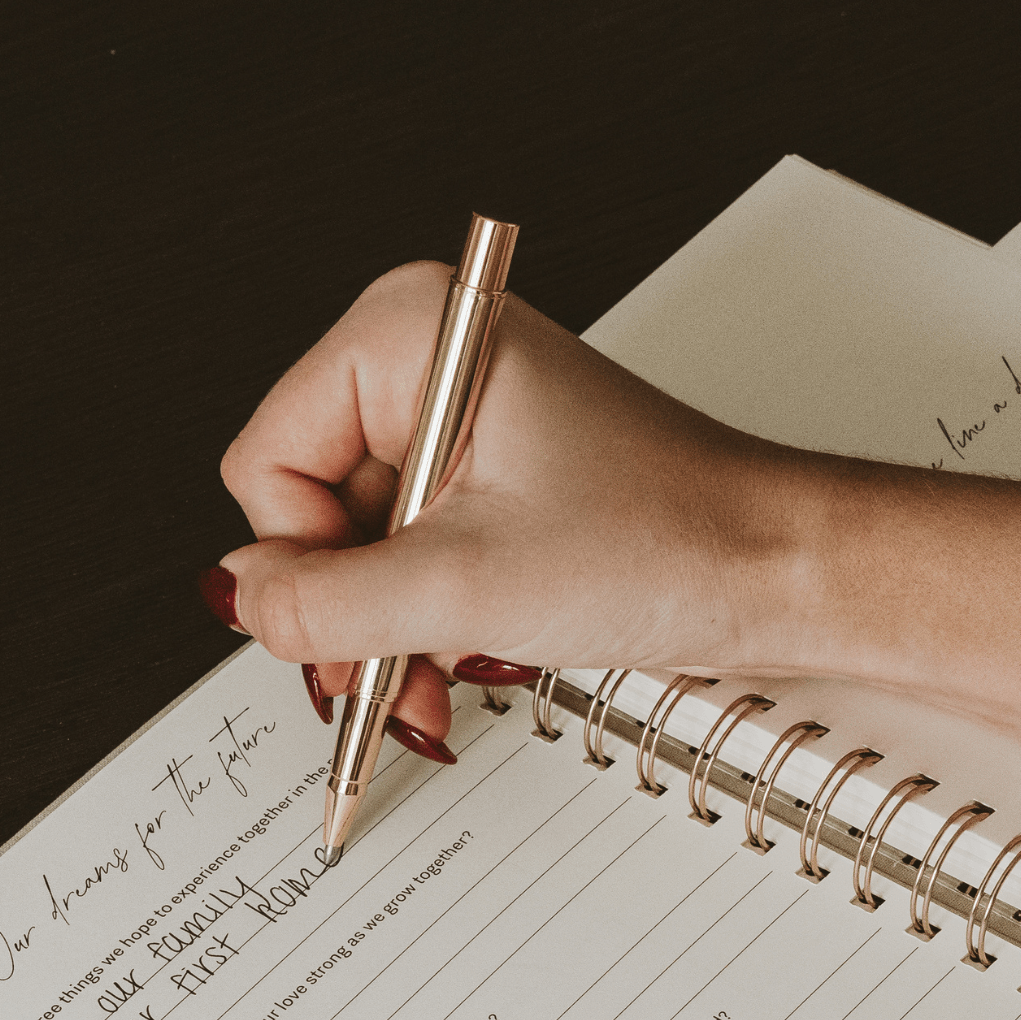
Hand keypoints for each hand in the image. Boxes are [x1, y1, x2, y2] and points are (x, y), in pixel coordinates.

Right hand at [215, 262, 854, 748]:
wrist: (776, 574)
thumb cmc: (669, 540)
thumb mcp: (468, 585)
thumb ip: (328, 601)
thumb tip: (243, 602)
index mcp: (410, 333)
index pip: (269, 460)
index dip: (301, 562)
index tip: (345, 628)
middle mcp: (428, 362)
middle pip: (310, 506)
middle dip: (347, 609)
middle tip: (382, 679)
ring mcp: (461, 423)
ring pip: (359, 545)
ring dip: (384, 632)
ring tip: (427, 686)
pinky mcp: (492, 477)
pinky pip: (412, 554)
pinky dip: (421, 622)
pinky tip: (451, 667)